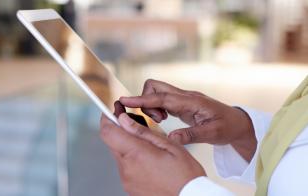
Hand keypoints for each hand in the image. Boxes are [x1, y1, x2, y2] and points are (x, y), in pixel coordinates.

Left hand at [100, 113, 205, 195]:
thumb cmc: (185, 174)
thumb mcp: (169, 146)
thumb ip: (143, 132)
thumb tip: (123, 120)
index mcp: (136, 154)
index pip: (108, 131)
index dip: (107, 118)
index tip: (115, 110)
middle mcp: (126, 168)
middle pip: (112, 142)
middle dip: (121, 131)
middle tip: (136, 124)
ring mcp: (126, 180)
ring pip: (119, 154)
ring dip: (128, 146)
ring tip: (149, 148)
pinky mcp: (129, 187)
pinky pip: (125, 167)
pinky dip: (132, 160)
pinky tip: (149, 161)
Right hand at [119, 79, 255, 161]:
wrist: (237, 122)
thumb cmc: (227, 126)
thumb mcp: (212, 134)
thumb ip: (191, 135)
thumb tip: (171, 138)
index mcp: (191, 102)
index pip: (161, 97)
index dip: (142, 99)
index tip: (124, 100)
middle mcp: (184, 96)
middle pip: (155, 87)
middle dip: (145, 100)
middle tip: (155, 119)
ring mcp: (182, 98)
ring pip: (157, 92)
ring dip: (151, 105)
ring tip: (160, 121)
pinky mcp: (181, 103)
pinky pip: (161, 100)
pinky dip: (156, 107)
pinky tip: (162, 119)